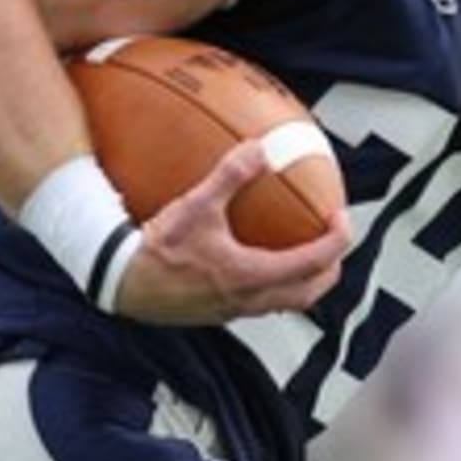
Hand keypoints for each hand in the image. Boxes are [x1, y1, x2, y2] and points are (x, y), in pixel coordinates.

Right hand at [114, 139, 351, 324]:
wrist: (119, 284)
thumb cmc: (157, 249)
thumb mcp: (195, 205)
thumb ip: (229, 175)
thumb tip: (260, 147)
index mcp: (252, 276)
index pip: (314, 262)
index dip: (337, 240)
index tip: (342, 217)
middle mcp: (249, 300)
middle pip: (310, 292)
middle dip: (330, 267)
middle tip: (332, 239)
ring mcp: (234, 311)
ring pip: (288, 302)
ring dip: (305, 278)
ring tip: (306, 250)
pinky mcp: (218, 313)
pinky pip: (262, 301)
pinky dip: (276, 282)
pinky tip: (260, 258)